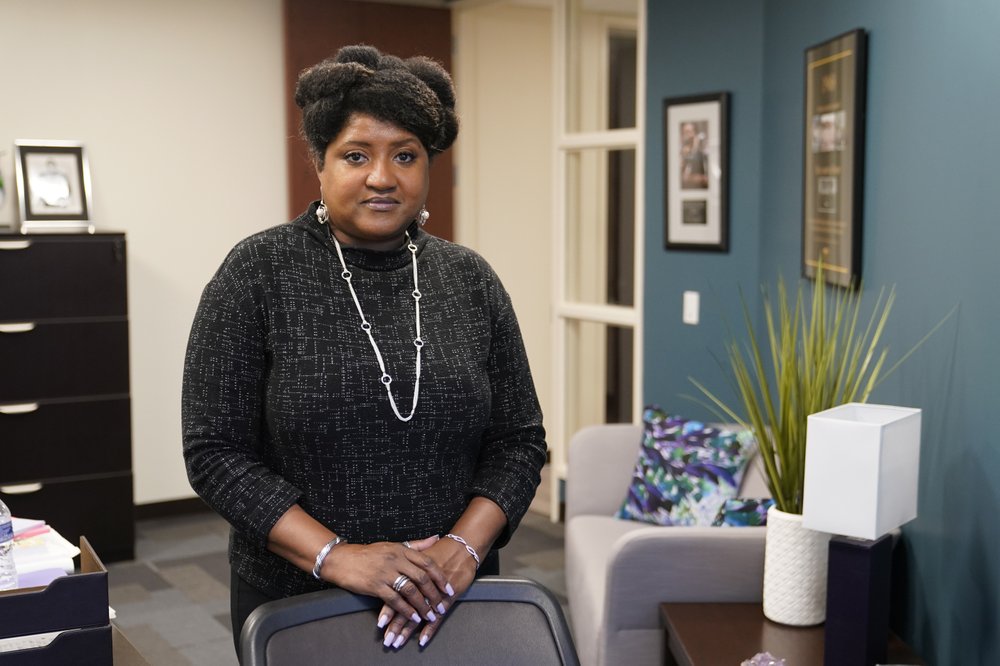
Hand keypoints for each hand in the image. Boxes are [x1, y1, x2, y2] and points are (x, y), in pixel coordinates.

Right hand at [320, 534, 450, 641]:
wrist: (342, 559)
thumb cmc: (369, 553)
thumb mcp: (393, 545)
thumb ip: (416, 545)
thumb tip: (436, 538)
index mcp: (401, 550)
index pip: (427, 562)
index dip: (440, 577)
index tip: (449, 589)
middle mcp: (395, 560)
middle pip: (421, 577)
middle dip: (434, 594)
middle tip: (442, 607)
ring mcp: (385, 573)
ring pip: (410, 590)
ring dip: (422, 605)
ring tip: (430, 616)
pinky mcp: (375, 585)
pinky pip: (394, 600)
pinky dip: (406, 610)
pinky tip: (413, 617)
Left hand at [379, 534, 479, 648]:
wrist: (463, 547)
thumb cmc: (443, 550)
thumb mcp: (422, 554)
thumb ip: (408, 564)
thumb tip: (394, 571)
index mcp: (413, 572)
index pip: (397, 594)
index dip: (388, 609)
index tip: (380, 623)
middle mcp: (422, 584)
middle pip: (406, 607)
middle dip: (395, 624)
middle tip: (387, 638)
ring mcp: (435, 592)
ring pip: (419, 613)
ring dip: (407, 629)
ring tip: (397, 641)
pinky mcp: (447, 598)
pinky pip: (438, 616)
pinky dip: (430, 629)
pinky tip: (422, 639)